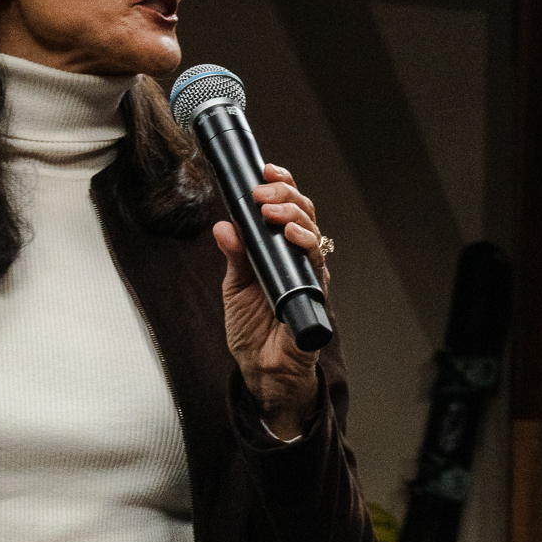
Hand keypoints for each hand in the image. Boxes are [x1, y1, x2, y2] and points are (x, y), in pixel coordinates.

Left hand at [212, 161, 328, 436]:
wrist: (264, 370)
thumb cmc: (253, 330)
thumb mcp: (234, 287)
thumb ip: (234, 255)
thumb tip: (224, 225)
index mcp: (277, 250)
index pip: (286, 208)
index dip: (280, 185)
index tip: (263, 171)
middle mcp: (297, 257)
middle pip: (303, 212)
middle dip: (285, 193)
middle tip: (262, 191)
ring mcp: (309, 273)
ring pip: (313, 230)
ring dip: (293, 214)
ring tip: (271, 209)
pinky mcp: (316, 292)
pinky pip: (317, 261)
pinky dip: (305, 244)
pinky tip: (292, 236)